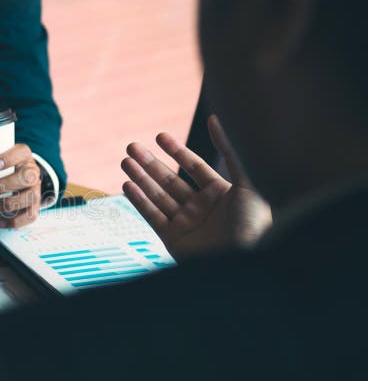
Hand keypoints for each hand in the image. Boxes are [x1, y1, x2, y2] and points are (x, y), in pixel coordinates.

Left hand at [0, 144, 41, 228]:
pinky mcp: (34, 205)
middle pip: (26, 178)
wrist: (21, 176)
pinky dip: (14, 221)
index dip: (8, 158)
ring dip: (8, 204)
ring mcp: (36, 189)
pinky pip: (30, 216)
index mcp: (24, 156)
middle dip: (3, 185)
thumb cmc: (4, 167)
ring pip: (30, 197)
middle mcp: (33, 172)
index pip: (22, 152)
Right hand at [120, 115, 271, 258]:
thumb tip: (215, 118)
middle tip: (132, 147)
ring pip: (158, 196)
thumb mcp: (248, 181)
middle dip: (150, 163)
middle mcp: (201, 208)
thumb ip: (231, 150)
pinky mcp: (174, 241)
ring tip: (125, 161)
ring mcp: (186, 224)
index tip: (159, 137)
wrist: (246, 262)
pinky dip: (139, 202)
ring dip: (140, 178)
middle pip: (170, 180)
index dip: (176, 151)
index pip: (194, 167)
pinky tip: (127, 185)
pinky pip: (153, 218)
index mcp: (221, 194)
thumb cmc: (255, 224)